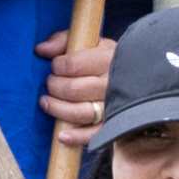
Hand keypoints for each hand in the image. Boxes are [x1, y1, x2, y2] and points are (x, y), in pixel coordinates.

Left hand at [38, 27, 116, 148]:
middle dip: (54, 86)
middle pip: (74, 89)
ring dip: (58, 109)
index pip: (73, 65)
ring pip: (81, 112)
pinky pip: (93, 134)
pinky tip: (61, 135)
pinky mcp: (112, 125)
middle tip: (50, 83)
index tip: (55, 66)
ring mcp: (114, 106)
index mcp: (108, 58)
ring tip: (45, 102)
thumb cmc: (104, 58)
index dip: (57, 66)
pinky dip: (76, 137)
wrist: (137, 76)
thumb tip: (40, 49)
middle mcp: (112, 83)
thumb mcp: (90, 42)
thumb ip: (64, 40)